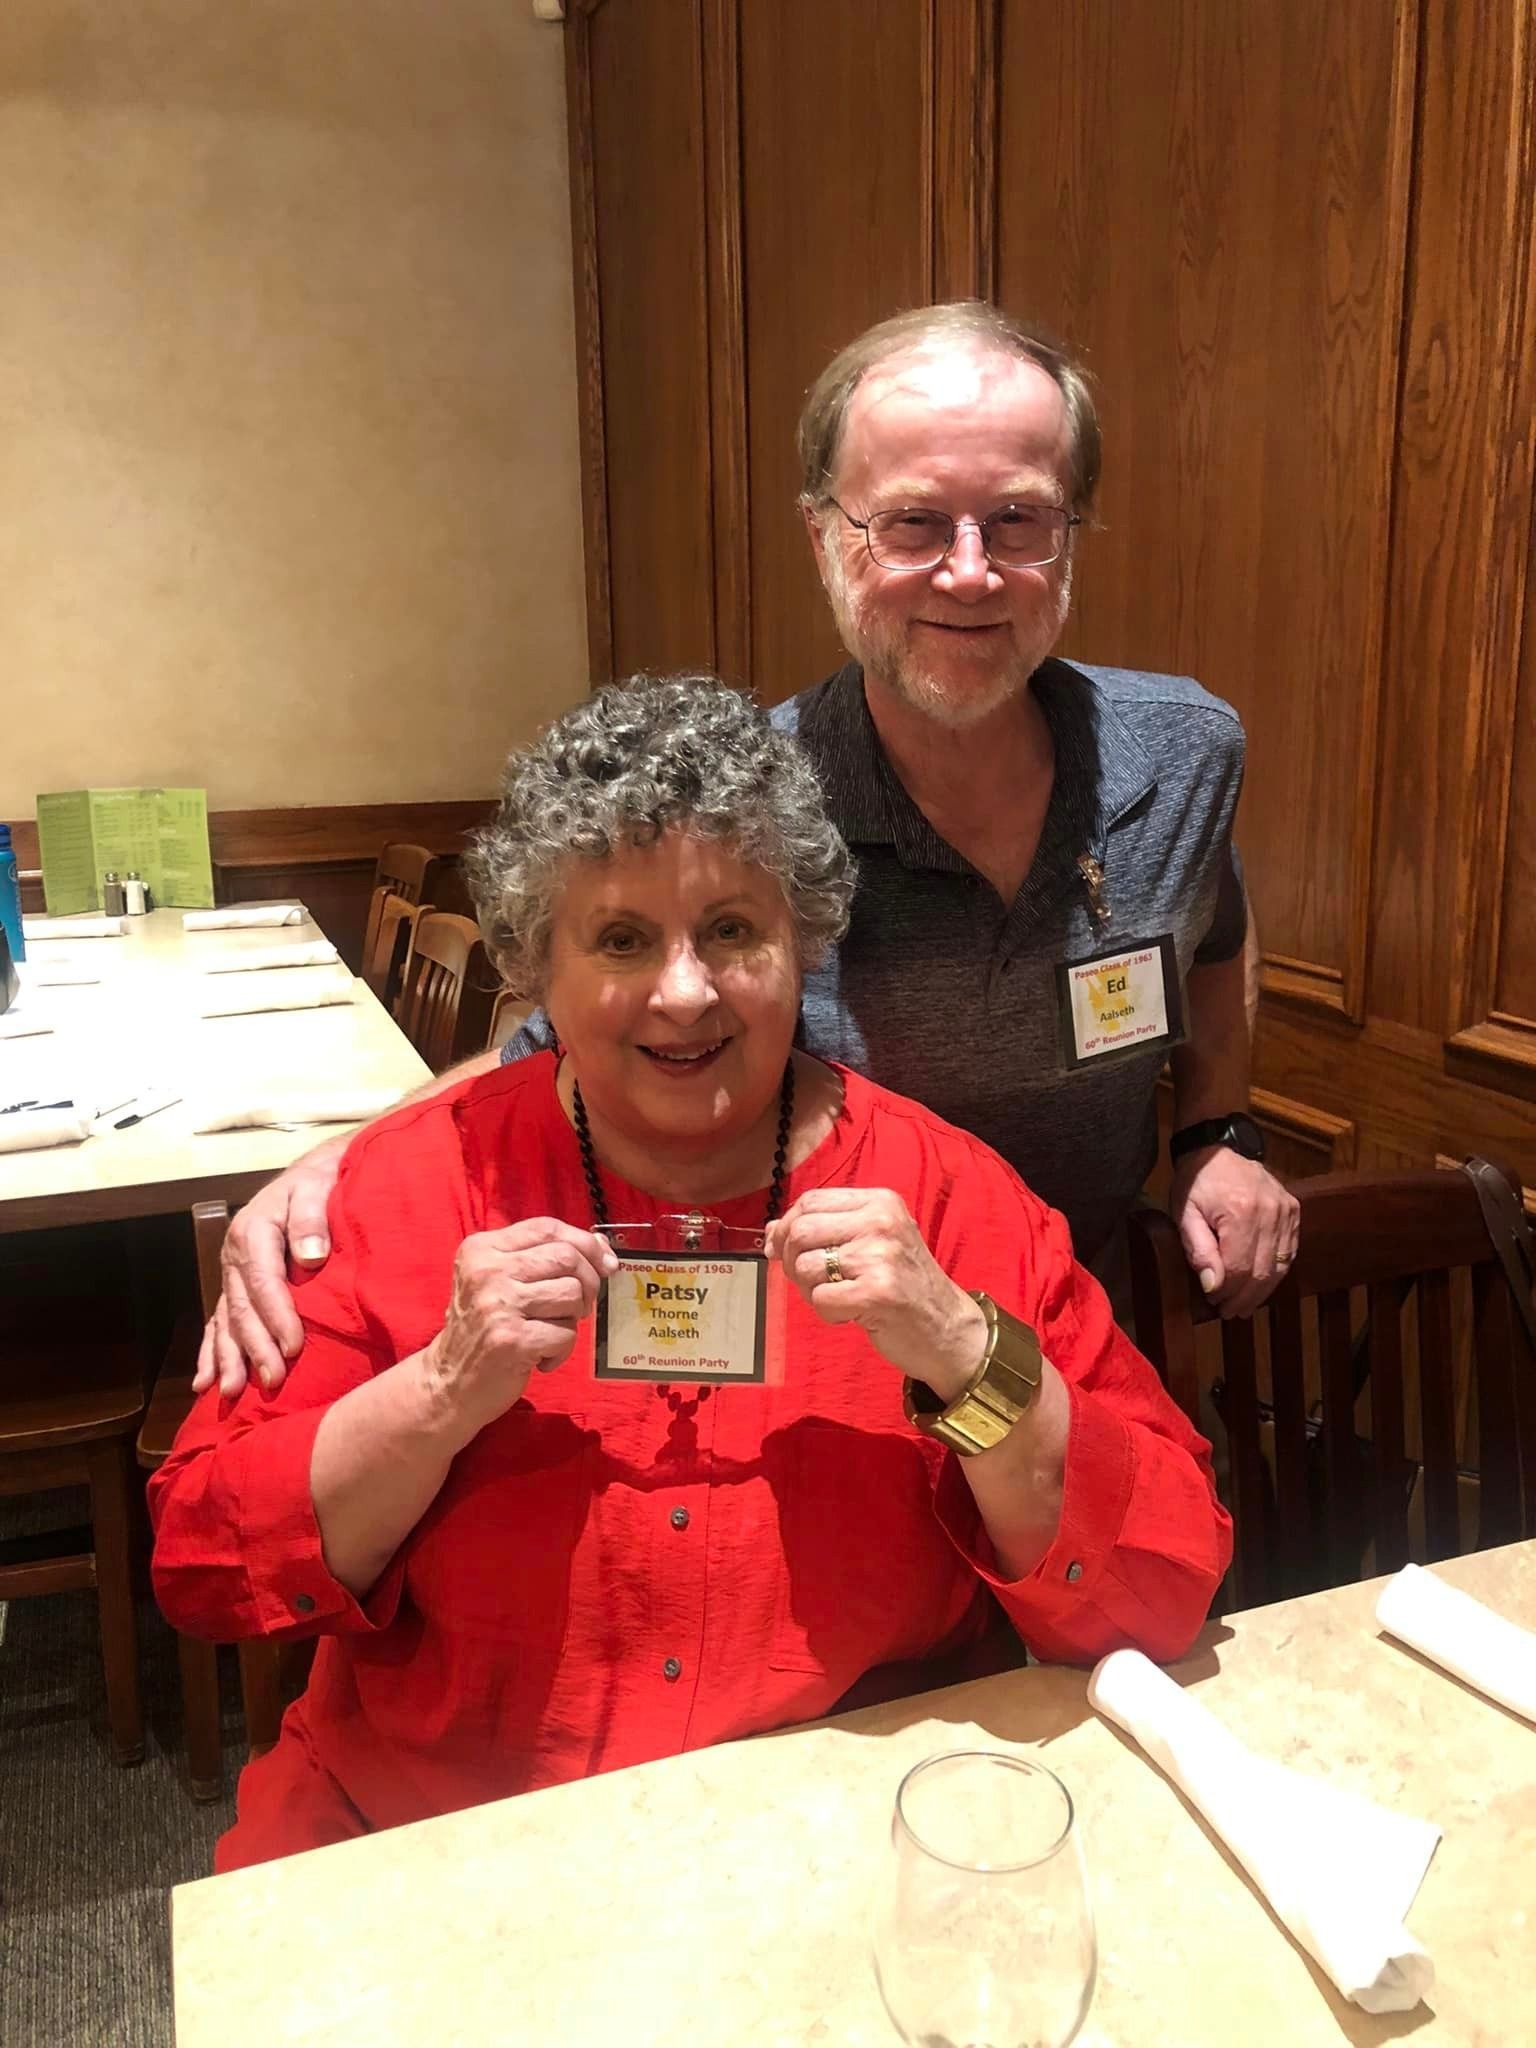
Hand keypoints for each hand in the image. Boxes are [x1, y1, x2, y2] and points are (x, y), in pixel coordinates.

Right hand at [193, 1136, 350, 1398]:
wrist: (309, 1174)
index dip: (277, 1316)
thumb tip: (311, 1257)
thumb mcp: (317, 1187)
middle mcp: (233, 1255)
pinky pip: (217, 1321)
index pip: (263, 1282)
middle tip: (273, 1381)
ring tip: (232, 1392)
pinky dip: (211, 1351)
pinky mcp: (233, 1284)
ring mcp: (230, 1272)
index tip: (294, 1347)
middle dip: (255, 1347)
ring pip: (225, 1320)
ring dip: (228, 1358)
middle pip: (241, 1308)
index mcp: (251, 1230)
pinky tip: (206, 1381)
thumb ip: (312, 1218)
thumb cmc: (319, 1183)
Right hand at [416, 1219, 617, 1442]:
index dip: (585, 1242)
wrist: (448, 1382)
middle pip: (566, 1257)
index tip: (605, 1263)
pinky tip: (540, 1358)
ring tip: (548, 1332)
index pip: (547, 1228)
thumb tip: (599, 1245)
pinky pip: (566, 1334)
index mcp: (482, 1249)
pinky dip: (562, 1351)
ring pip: (572, 1294)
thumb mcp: (499, 1281)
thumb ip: (541, 1258)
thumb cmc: (484, 1328)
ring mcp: (497, 1305)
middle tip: (577, 1308)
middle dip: (588, 1283)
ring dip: (572, 1319)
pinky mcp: (511, 1340)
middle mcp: (486, 1271)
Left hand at [764, 1187, 984, 1400]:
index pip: (810, 1200)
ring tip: (840, 1298)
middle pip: (801, 1231)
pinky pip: (820, 1299)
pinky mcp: (878, 1293)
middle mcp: (881, 1221)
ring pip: (805, 1267)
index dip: (787, 1226)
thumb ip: (824, 1230)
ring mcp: (880, 1256)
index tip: (781, 1249)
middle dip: (791, 1261)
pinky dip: (828, 1313)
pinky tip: (852, 1314)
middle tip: (811, 1281)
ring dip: (811, 1291)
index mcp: (880, 1201)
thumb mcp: (869, 1243)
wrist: (947, 1326)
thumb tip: (771, 1231)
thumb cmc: (903, 1284)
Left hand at [1169, 1148, 1299, 1316]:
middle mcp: (1270, 1211)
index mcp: (1240, 1211)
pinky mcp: (1294, 1210)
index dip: (1227, 1291)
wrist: (1217, 1149)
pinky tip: (1261, 1283)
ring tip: (1244, 1305)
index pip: (1239, 1268)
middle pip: (1263, 1271)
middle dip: (1245, 1297)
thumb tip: (1212, 1286)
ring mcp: (1286, 1210)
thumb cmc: (1196, 1183)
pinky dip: (1276, 1271)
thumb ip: (1198, 1250)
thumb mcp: (1185, 1214)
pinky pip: (1290, 1252)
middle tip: (1230, 1312)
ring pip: (1280, 1266)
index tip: (1214, 1302)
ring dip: (1262, 1291)